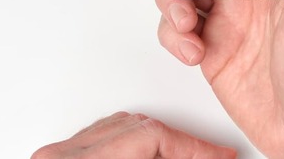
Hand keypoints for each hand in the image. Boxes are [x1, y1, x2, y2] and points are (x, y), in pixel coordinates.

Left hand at [31, 112, 236, 158]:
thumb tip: (199, 157)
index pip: (153, 136)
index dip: (195, 147)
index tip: (221, 154)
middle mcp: (65, 154)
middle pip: (142, 128)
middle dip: (183, 144)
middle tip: (211, 156)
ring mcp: (62, 156)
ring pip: (125, 130)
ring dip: (162, 142)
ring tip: (188, 156)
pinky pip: (107, 140)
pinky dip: (137, 146)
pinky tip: (156, 155)